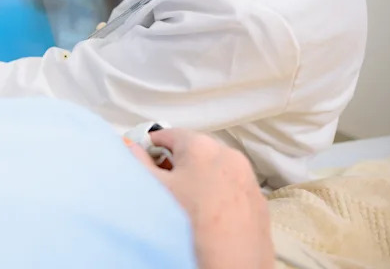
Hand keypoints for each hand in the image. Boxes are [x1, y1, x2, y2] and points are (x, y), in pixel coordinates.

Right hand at [128, 129, 272, 268]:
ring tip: (186, 203)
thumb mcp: (155, 188)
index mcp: (201, 145)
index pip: (168, 134)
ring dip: (199, 177)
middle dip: (177, 163)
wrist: (230, 264)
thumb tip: (130, 146)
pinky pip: (232, 186)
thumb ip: (138, 161)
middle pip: (194, 149)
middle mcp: (228, 154)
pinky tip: (208, 215)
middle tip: (163, 184)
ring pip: (215, 168)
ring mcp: (248, 177)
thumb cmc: (191, 223)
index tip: (143, 160)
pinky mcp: (258, 200)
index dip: (151, 146)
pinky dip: (218, 193)